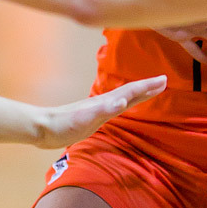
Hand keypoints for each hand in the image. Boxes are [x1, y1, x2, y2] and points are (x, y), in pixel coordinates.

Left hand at [30, 75, 166, 148]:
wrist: (42, 127)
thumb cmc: (62, 125)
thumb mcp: (84, 119)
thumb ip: (103, 110)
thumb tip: (122, 100)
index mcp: (104, 102)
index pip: (130, 92)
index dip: (147, 87)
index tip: (164, 80)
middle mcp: (103, 103)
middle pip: (129, 92)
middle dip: (147, 87)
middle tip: (163, 81)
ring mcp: (97, 109)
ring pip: (123, 98)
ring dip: (138, 94)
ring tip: (150, 90)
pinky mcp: (92, 117)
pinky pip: (114, 108)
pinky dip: (124, 104)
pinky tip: (123, 105)